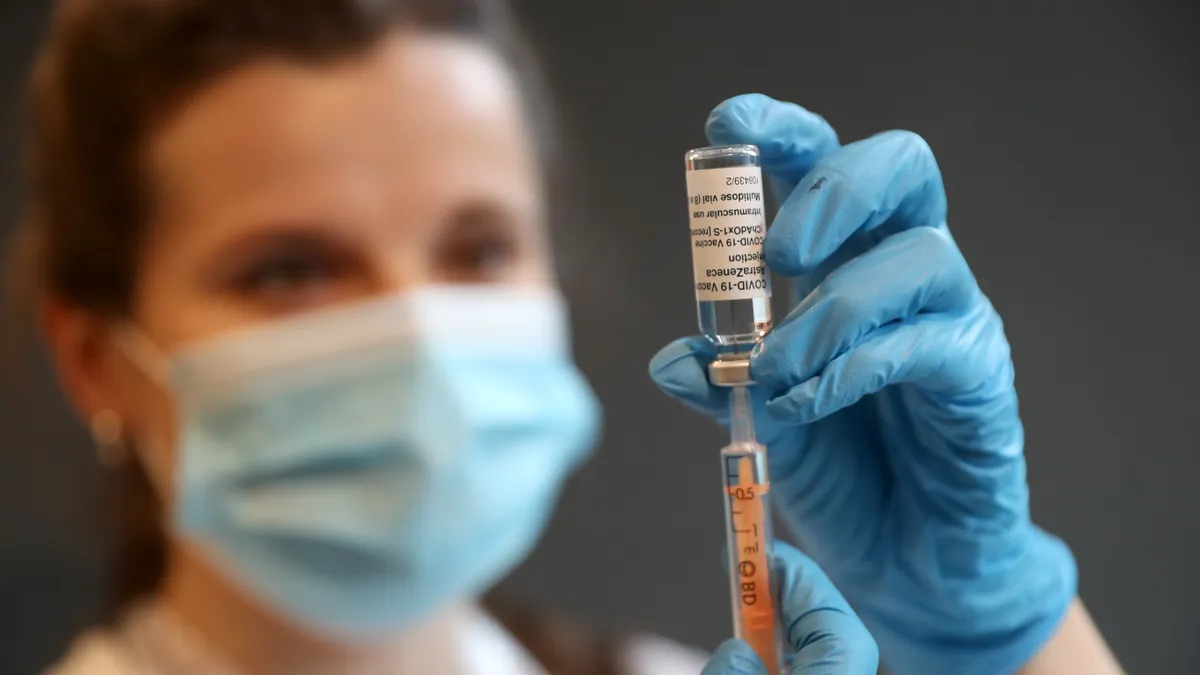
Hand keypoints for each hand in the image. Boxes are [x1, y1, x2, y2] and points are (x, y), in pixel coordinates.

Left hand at [652, 94, 1076, 674]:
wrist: (906, 564)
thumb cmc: (842, 478)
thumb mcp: (763, 423)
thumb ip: (721, 385)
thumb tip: (668, 359)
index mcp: (847, 265)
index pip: (828, 168)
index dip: (785, 133)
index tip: (729, 124)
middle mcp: (905, 276)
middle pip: (902, 169)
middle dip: (832, 188)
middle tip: (773, 251)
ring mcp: (953, 320)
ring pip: (920, 255)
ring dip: (829, 309)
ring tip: (775, 371)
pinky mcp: (980, 378)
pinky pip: (927, 345)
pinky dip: (854, 367)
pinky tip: (807, 403)